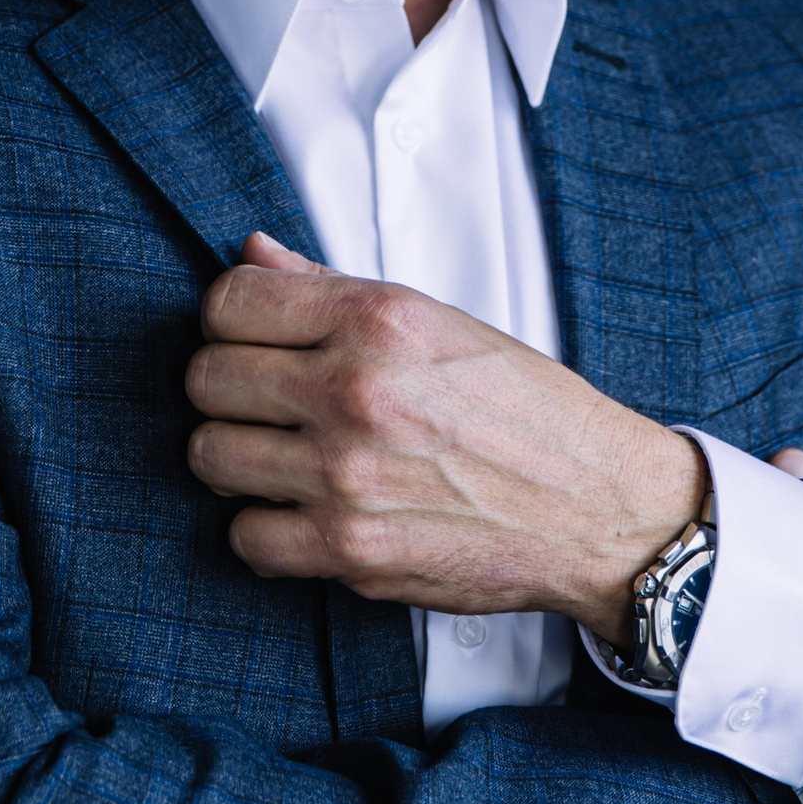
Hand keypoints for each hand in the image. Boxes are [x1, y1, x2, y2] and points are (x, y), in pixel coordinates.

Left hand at [185, 234, 706, 635]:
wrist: (596, 506)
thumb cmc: (528, 415)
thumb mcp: (439, 323)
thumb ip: (335, 290)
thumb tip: (255, 254)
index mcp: (377, 320)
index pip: (228, 301)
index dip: (230, 321)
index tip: (250, 340)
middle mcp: (355, 390)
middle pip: (206, 379)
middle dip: (229, 392)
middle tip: (266, 406)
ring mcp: (346, 474)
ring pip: (211, 457)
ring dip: (238, 461)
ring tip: (282, 460)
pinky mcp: (349, 548)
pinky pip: (244, 537)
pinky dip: (265, 530)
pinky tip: (301, 514)